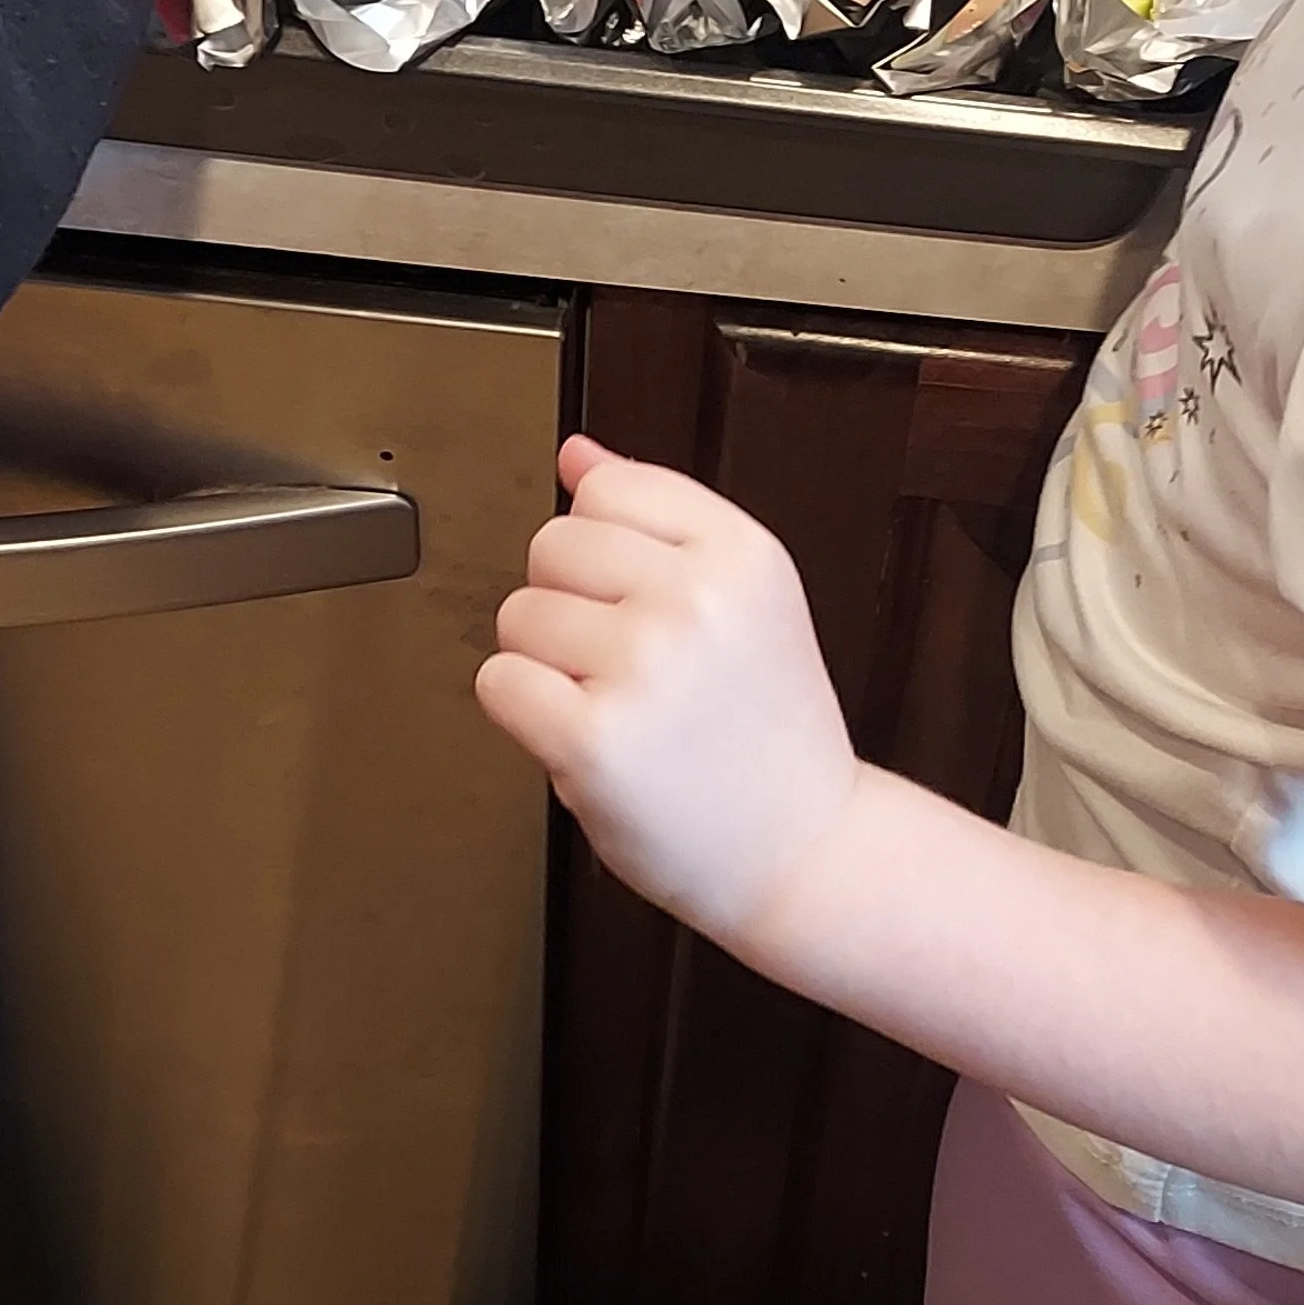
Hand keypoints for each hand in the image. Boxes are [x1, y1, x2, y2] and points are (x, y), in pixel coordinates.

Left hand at [477, 439, 860, 943]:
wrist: (804, 851)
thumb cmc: (767, 734)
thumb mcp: (743, 600)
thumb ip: (657, 517)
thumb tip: (576, 453)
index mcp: (741, 553)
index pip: (607, 489)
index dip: (606, 552)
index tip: (644, 603)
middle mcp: (697, 599)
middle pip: (552, 546)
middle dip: (569, 605)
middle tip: (628, 667)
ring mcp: (644, 667)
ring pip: (518, 615)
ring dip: (546, 665)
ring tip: (615, 707)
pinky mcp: (593, 738)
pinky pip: (499, 683)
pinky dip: (524, 714)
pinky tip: (582, 737)